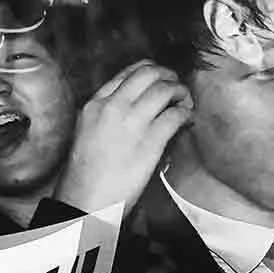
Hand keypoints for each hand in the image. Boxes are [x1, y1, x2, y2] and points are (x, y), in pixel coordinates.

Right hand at [51, 62, 191, 214]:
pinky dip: (186, 114)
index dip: (150, 72)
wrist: (87, 200)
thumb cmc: (86, 175)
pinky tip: (187, 120)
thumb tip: (131, 107)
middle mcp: (113, 107)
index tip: (159, 79)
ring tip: (185, 103)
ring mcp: (132, 122)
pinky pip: (176, 115)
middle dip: (168, 75)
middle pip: (149, 73)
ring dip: (181, 93)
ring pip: (165, 89)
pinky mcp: (151, 141)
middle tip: (176, 85)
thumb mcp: (86, 132)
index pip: (127, 72)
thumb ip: (105, 114)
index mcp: (95, 104)